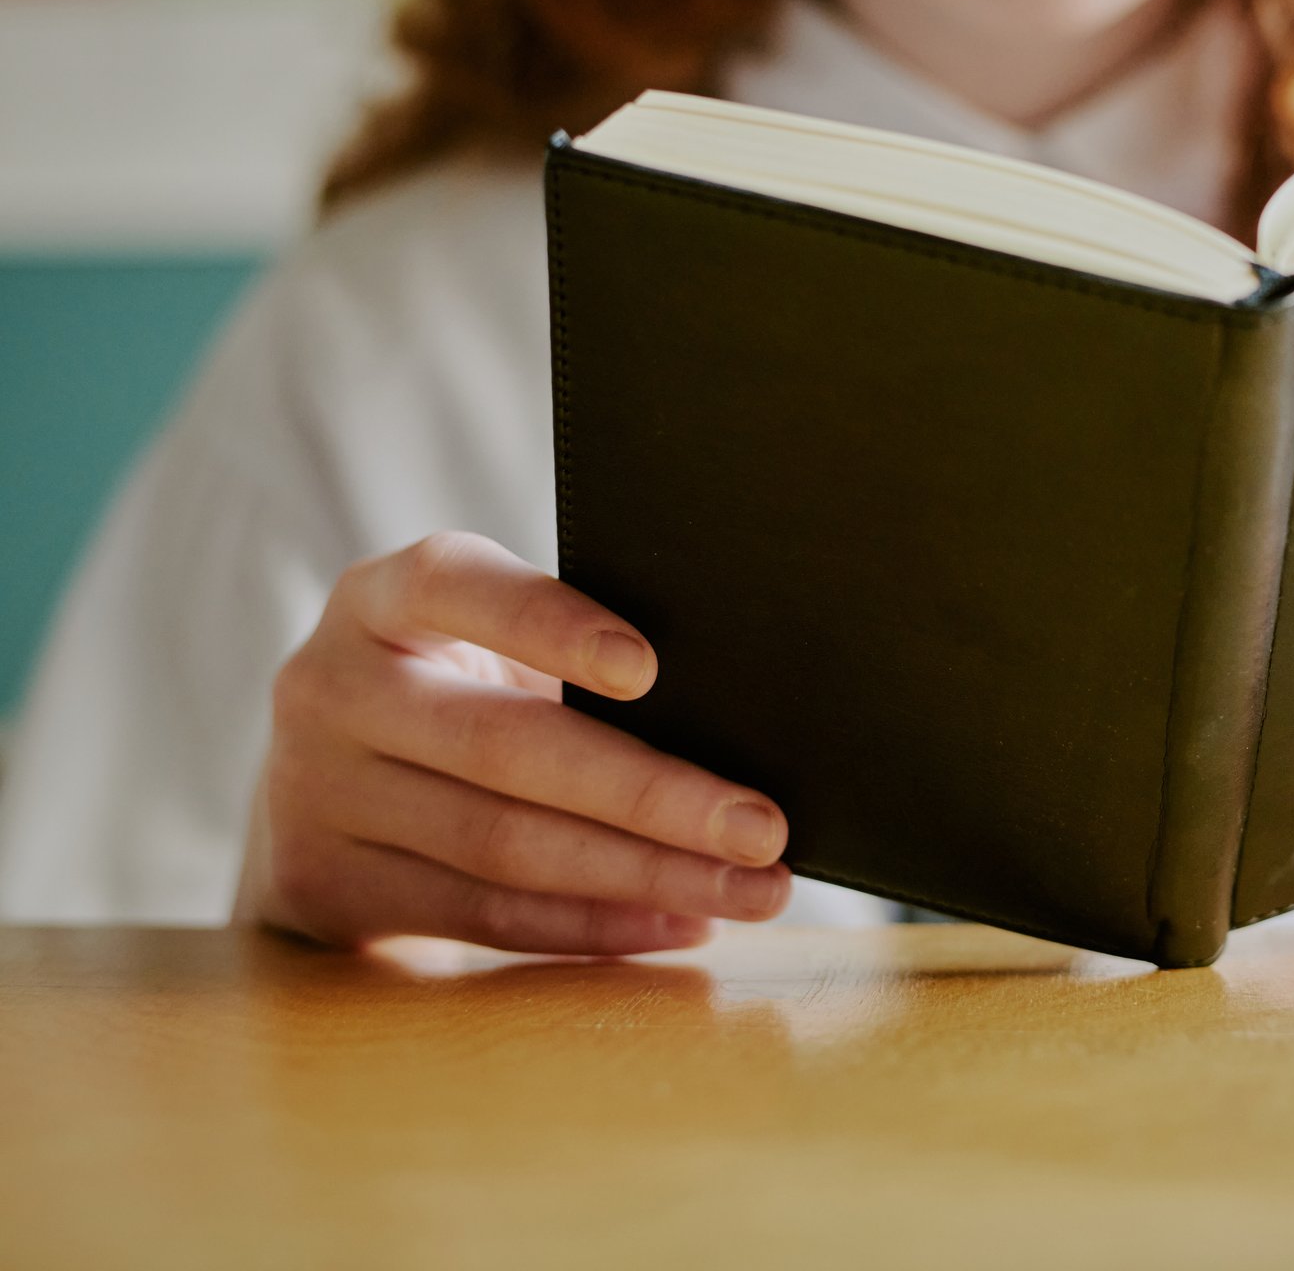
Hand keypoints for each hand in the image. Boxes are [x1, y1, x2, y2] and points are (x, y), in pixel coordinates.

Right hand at [236, 531, 792, 953]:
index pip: (454, 585)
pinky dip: (595, 926)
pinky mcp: (324, 885)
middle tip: (763, 828)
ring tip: (751, 889)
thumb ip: (571, 663)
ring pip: (504, 846)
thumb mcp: (488, 652)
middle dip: (652, 794)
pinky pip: (484, 916)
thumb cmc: (460, 694)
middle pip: (504, 745)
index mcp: (380, 600)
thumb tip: (737, 723)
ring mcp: (312, 791)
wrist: (324, 790)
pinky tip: (679, 922)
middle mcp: (330, 685)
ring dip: (645, 876)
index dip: (550, 624)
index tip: (650, 668)